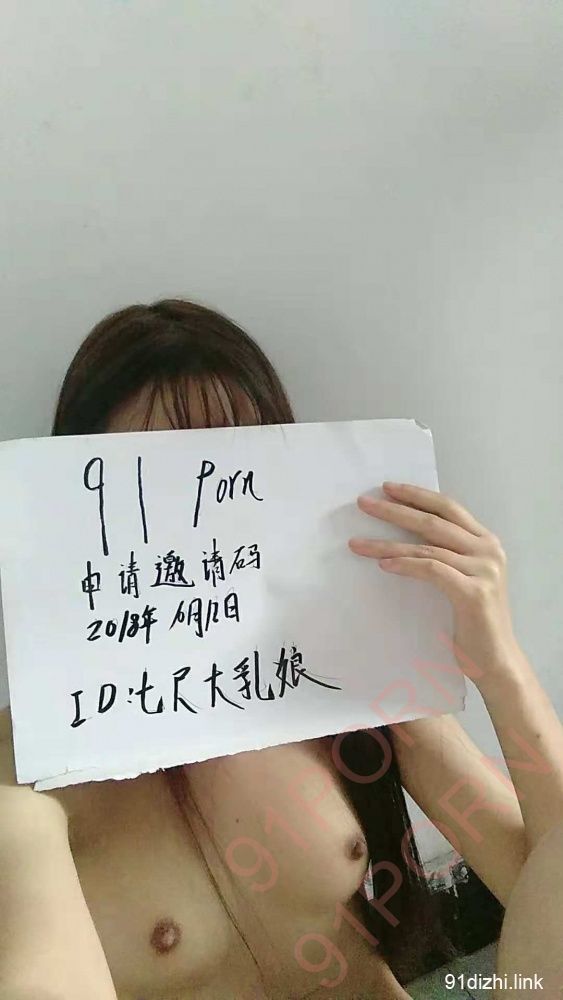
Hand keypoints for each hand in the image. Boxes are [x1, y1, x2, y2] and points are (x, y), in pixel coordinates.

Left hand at [348, 481, 522, 685]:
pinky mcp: (474, 593)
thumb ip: (447, 555)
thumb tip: (405, 537)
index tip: (388, 488)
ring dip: (387, 543)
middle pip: (433, 521)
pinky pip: (431, 570)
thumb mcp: (463, 578)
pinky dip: (405, 565)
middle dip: (395, 510)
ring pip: (426, 547)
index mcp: (486, 542)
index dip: (417, 495)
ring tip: (357, 543)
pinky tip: (383, 564)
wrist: (496, 660)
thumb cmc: (474, 621)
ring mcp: (483, 570)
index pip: (448, 508)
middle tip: (364, 503)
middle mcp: (488, 550)